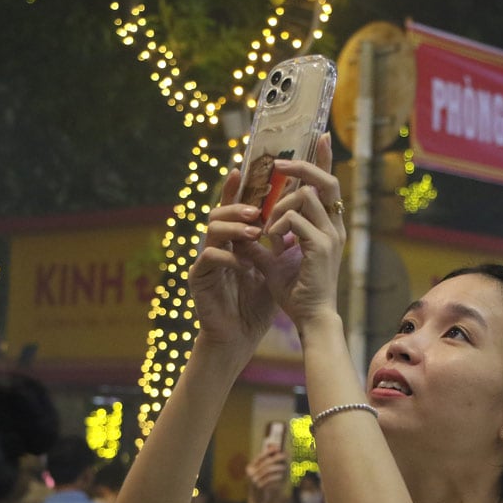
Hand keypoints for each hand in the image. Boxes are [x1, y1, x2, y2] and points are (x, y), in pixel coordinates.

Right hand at [189, 170, 280, 350]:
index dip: (235, 187)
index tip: (242, 167)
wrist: (240, 335)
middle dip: (237, 207)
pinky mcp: (198, 278)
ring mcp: (205, 260)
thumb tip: (304, 218)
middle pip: (218, 212)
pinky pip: (208, 258)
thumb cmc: (255, 303)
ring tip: (254, 233)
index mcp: (233, 241)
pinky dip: (228, 258)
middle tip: (255, 211)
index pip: (234, 209)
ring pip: (211, 230)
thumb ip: (283, 245)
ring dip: (234, 229)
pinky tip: (245, 266)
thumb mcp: (276, 269)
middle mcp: (216, 246)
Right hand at [246, 448, 289, 502]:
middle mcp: (251, 473)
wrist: (257, 502)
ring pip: (268, 470)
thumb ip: (269, 463)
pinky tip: (281, 477)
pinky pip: (270, 479)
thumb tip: (276, 449)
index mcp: (251, 468)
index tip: (278, 448)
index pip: (260, 456)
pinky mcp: (259, 487)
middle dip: (276, 458)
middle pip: (265, 462)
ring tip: (285, 468)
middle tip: (285, 456)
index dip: (269, 451)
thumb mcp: (263, 474)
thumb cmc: (263, 486)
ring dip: (278, 468)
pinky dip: (277, 476)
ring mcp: (254, 480)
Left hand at [260, 134, 345, 330]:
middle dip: (302, 166)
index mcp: (328, 227)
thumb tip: (248, 227)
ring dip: (279, 206)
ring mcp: (330, 236)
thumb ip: (266, 242)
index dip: (326, 158)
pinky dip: (278, 224)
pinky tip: (271, 239)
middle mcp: (334, 227)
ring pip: (305, 196)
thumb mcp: (276, 261)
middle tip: (279, 165)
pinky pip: (295, 219)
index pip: (329, 185)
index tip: (320, 136)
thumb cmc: (297, 294)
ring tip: (267, 227)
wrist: (310, 319)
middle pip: (326, 180)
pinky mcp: (320, 247)